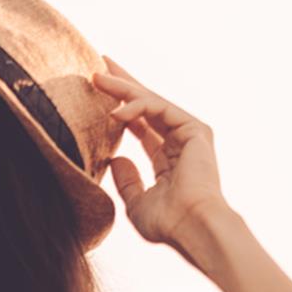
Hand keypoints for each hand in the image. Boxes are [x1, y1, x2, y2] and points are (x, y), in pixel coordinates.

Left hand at [93, 58, 227, 264]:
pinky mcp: (194, 129)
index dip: (120, 107)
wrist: (192, 228)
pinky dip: (136, 106)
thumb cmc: (168, 223)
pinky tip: (115, 112)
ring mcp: (189, 134)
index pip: (141, 124)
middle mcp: (180, 142)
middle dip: (122, 84)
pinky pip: (159, 108)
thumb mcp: (137, 203)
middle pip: (146, 104)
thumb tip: (115, 159)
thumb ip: (127, 181)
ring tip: (96, 76)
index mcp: (168, 159)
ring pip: (150, 101)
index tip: (98, 90)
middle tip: (99, 64)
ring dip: (122, 88)